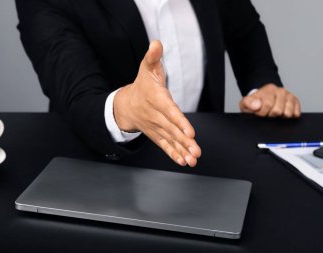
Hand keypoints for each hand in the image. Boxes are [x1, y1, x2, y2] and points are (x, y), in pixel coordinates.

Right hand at [113, 41, 200, 166]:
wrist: (126, 104)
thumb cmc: (142, 85)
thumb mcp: (146, 68)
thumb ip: (152, 57)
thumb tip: (156, 43)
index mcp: (156, 99)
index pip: (169, 111)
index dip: (179, 122)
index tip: (190, 132)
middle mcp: (156, 115)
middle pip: (171, 130)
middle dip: (184, 142)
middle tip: (196, 151)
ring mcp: (156, 127)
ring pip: (169, 140)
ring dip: (181, 151)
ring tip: (192, 160)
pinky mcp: (156, 135)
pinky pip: (164, 145)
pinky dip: (173, 154)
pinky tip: (182, 162)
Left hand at [239, 84, 300, 117]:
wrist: (263, 102)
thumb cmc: (255, 104)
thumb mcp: (246, 103)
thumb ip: (248, 103)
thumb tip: (257, 105)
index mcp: (269, 89)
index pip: (267, 105)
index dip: (262, 112)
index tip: (259, 112)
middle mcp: (281, 91)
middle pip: (278, 111)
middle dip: (270, 115)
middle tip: (267, 113)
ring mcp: (289, 96)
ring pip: (287, 113)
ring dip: (280, 117)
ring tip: (274, 114)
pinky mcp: (296, 103)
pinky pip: (296, 114)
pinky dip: (289, 117)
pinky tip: (282, 115)